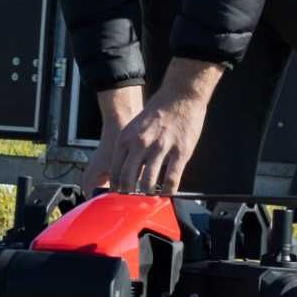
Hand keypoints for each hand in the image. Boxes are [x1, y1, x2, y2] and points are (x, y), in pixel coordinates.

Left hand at [83, 59, 222, 195]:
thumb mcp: (135, 126)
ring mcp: (161, 148)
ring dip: (147, 194)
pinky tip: (167, 192)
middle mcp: (141, 144)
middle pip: (128, 179)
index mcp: (127, 138)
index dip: (116, 187)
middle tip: (133, 201)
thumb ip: (129, 146)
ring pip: (148, 182)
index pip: (115, 171)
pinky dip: (168, 190)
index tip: (119, 196)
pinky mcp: (180, 152)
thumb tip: (124, 169)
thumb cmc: (158, 111)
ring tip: (149, 197)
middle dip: (129, 195)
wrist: (181, 95)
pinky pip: (171, 179)